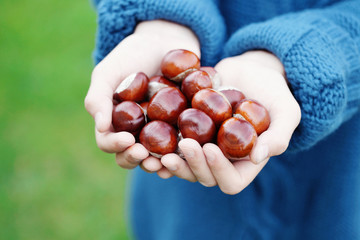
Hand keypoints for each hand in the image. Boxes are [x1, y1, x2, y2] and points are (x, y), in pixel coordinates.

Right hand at [84, 20, 199, 173]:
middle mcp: (134, 131)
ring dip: (158, 163)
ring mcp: (158, 132)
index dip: (115, 145)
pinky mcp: (180, 128)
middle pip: (130, 155)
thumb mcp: (108, 72)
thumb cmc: (131, 55)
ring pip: (155, 157)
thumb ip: (98, 98)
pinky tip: (185, 155)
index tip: (128, 140)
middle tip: (144, 155)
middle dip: (135, 158)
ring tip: (165, 163)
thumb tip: (101, 128)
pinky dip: (181, 154)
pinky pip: (180, 147)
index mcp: (114, 122)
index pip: (108, 142)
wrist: (164, 42)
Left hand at [160, 50, 300, 193]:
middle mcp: (221, 161)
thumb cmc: (273, 91)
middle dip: (192, 165)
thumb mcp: (286, 111)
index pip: (231, 182)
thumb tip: (259, 157)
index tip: (210, 148)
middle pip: (203, 177)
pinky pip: (171, 145)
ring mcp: (203, 147)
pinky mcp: (189, 132)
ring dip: (172, 162)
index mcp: (244, 163)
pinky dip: (160, 146)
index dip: (218, 171)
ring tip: (158, 150)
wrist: (250, 70)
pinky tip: (148, 139)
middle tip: (183, 145)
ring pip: (183, 165)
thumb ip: (278, 136)